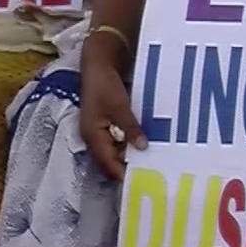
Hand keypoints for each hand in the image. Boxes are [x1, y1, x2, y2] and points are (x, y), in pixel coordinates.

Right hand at [80, 51, 144, 180]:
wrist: (98, 64)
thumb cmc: (104, 85)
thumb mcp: (119, 106)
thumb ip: (130, 128)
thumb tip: (143, 148)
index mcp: (92, 137)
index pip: (108, 165)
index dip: (124, 175)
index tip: (143, 182)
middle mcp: (94, 139)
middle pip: (111, 162)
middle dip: (129, 168)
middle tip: (153, 174)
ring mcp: (100, 133)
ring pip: (116, 153)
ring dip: (131, 156)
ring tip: (153, 163)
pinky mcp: (107, 125)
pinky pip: (119, 142)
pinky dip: (130, 145)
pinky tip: (146, 145)